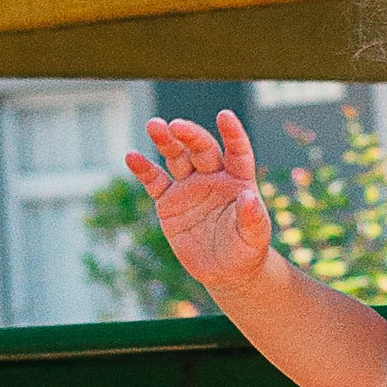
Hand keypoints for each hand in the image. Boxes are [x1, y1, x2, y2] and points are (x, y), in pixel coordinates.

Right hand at [124, 109, 273, 291]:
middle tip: (175, 126)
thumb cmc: (246, 249)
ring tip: (154, 125)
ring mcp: (189, 186)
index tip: (224, 116)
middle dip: (189, 135)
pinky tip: (132, 157)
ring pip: (176, 157)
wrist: (225, 270)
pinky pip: (154, 181)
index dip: (232, 133)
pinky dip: (143, 169)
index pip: (237, 150)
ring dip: (165, 140)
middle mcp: (213, 176)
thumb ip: (252, 217)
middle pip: (201, 148)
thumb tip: (249, 196)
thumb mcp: (254, 237)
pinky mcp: (169, 201)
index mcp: (238, 178)